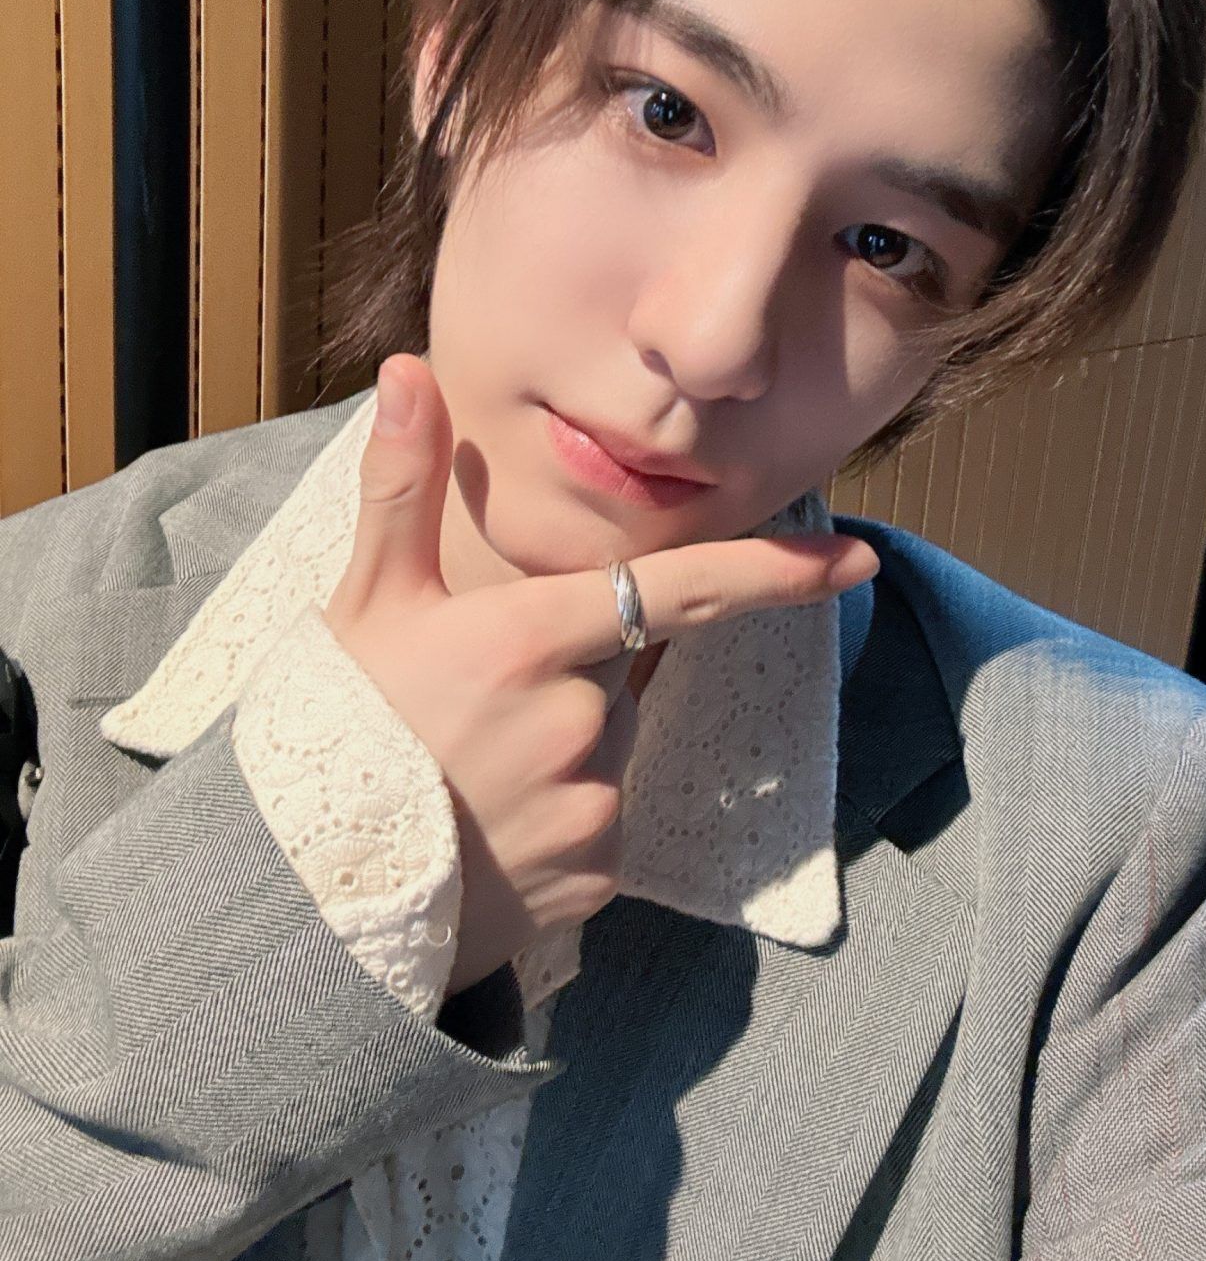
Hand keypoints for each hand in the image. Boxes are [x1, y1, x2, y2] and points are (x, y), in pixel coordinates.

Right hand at [323, 353, 879, 998]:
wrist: (297, 890)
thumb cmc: (332, 728)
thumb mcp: (365, 603)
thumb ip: (403, 486)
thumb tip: (410, 370)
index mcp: (529, 638)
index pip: (677, 589)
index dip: (774, 570)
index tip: (852, 556)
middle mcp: (575, 722)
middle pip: (619, 676)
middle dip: (571, 678)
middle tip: (472, 711)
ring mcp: (589, 808)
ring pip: (608, 754)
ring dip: (560, 753)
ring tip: (466, 776)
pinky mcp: (591, 877)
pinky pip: (600, 830)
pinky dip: (558, 822)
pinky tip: (485, 829)